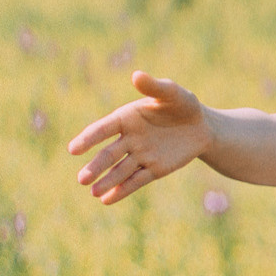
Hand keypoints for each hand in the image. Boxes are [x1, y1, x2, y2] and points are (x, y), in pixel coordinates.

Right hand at [68, 71, 209, 203]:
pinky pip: (136, 181)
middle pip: (108, 154)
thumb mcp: (173, 94)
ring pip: (120, 170)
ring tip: (93, 192)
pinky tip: (107, 199)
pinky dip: (123, 190)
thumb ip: (154, 87)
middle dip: (96, 166)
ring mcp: (140, 156)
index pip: (103, 129)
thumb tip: (136, 75)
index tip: (73, 149)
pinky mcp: (153, 170)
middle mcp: (129, 139)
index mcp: (126, 118)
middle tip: (82, 179)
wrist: (201, 127)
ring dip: (107, 181)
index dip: (88, 138)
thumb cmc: (183, 105)